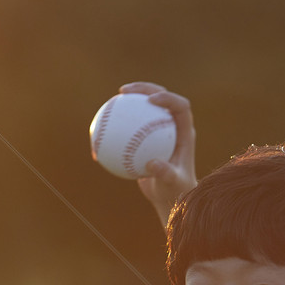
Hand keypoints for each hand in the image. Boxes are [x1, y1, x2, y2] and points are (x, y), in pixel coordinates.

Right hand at [119, 81, 197, 228]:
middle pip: (161, 98)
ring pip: (144, 108)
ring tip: (113, 99)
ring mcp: (159, 129)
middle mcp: (173, 126)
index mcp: (184, 132)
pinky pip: (131, 126)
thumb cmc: (175, 191)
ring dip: (129, 100)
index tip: (150, 100)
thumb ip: (165, 174)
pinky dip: (117, 125)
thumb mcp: (171, 184)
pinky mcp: (145, 136)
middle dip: (144, 88)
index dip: (168, 97)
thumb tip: (152, 164)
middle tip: (124, 91)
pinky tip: (100, 128)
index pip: (181, 107)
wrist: (169, 196)